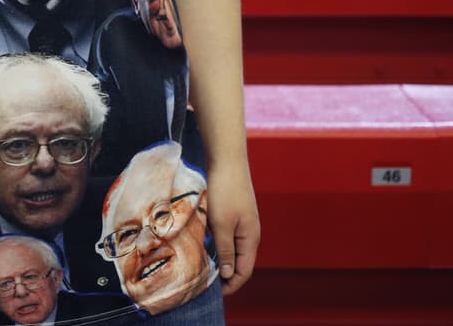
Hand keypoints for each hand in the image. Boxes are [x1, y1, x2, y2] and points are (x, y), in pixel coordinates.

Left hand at [206, 165, 259, 295]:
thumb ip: (225, 251)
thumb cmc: (225, 192)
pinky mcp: (234, 213)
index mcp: (251, 239)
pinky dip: (217, 244)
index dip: (231, 285)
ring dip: (220, 259)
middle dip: (225, 274)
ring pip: (232, 249)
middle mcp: (250, 233)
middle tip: (204, 281)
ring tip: (202, 265)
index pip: (244, 272)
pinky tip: (204, 244)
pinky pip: (227, 236)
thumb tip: (229, 275)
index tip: (213, 292)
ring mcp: (243, 223)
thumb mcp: (222, 225)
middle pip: (239, 262)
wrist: (227, 160)